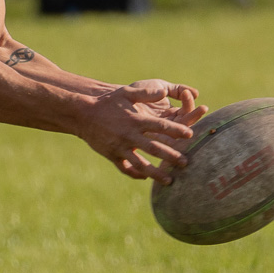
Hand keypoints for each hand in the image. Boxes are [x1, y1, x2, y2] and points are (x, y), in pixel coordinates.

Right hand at [82, 80, 202, 184]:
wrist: (82, 114)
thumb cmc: (108, 102)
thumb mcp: (126, 93)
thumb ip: (146, 93)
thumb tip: (164, 92)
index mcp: (135, 120)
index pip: (161, 126)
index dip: (176, 130)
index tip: (190, 135)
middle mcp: (129, 135)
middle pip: (154, 148)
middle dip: (171, 156)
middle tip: (186, 163)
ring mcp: (120, 147)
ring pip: (141, 164)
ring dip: (156, 173)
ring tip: (170, 180)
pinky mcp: (112, 155)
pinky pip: (125, 168)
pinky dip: (136, 175)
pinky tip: (145, 178)